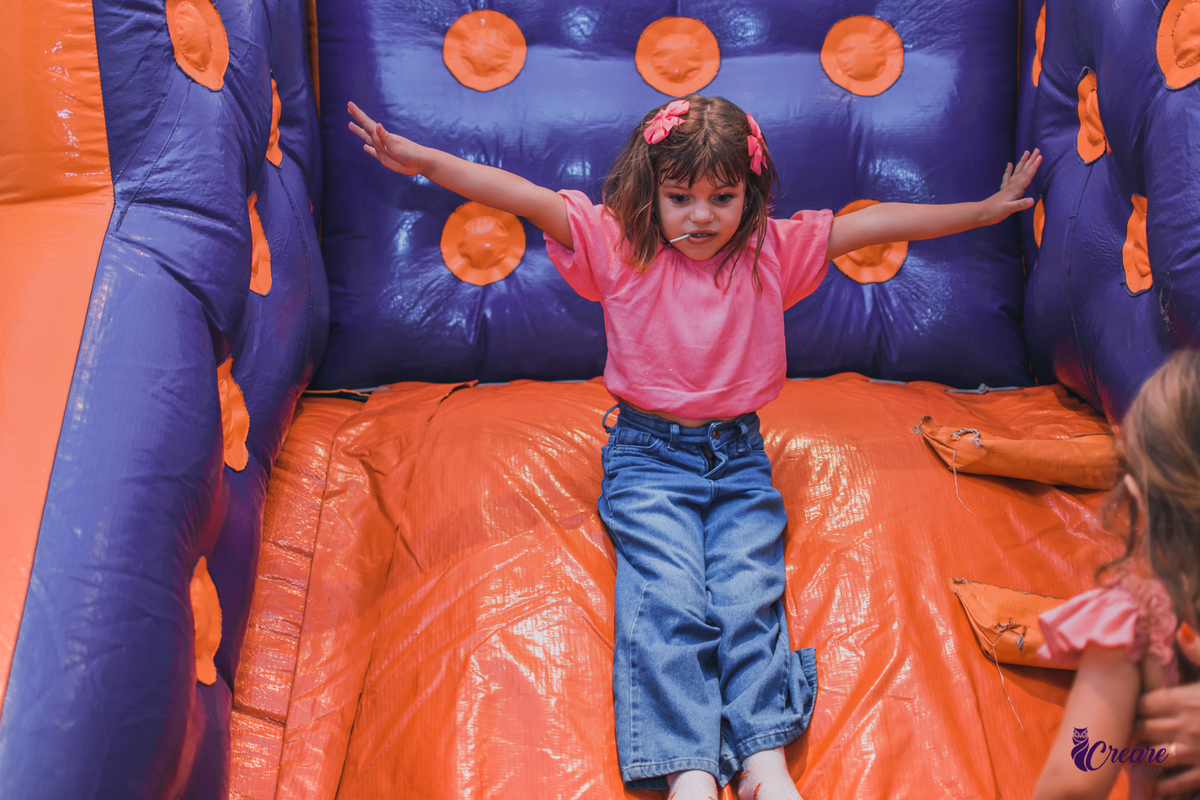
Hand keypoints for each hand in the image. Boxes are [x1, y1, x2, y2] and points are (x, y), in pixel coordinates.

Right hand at [347, 101, 425, 174]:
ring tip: (351, 125)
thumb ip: (386, 136)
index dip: (357, 113)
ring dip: (359, 132)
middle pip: (365, 127)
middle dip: (357, 118)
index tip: (349, 104)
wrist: (420, 162)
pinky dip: (368, 149)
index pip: (366, 122)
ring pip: (366, 138)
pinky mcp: (384, 158)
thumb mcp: (396, 145)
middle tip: (349, 109)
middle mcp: (380, 140)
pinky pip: (373, 152)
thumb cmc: (410, 152)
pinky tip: (365, 147)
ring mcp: (381, 149)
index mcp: (381, 136)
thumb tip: (378, 125)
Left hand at [978, 148, 1041, 225]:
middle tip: (1037, 150)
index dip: (1034, 166)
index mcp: (1015, 190)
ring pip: (1017, 172)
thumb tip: (1032, 201)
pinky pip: (1007, 178)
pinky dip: (1009, 170)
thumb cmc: (994, 212)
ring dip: (1022, 162)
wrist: (980, 214)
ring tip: (1026, 152)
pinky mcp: (1003, 191)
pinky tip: (1009, 164)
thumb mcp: (1009, 209)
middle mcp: (1012, 186)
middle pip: (1023, 171)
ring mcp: (1007, 188)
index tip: (1040, 156)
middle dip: (1030, 160)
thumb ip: (1020, 205)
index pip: (1027, 176)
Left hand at [1134, 624, 1199, 795]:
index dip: (1134, 705)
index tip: (1127, 706)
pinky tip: (1152, 789)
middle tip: (1120, 732)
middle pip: (1144, 728)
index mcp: (1183, 699)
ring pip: (1155, 755)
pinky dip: (1165, 786)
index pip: (1143, 703)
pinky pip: (1181, 781)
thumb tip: (1181, 630)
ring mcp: (1194, 750)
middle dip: (1134, 730)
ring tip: (1129, 757)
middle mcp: (1184, 726)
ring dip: (1140, 756)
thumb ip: (1199, 652)